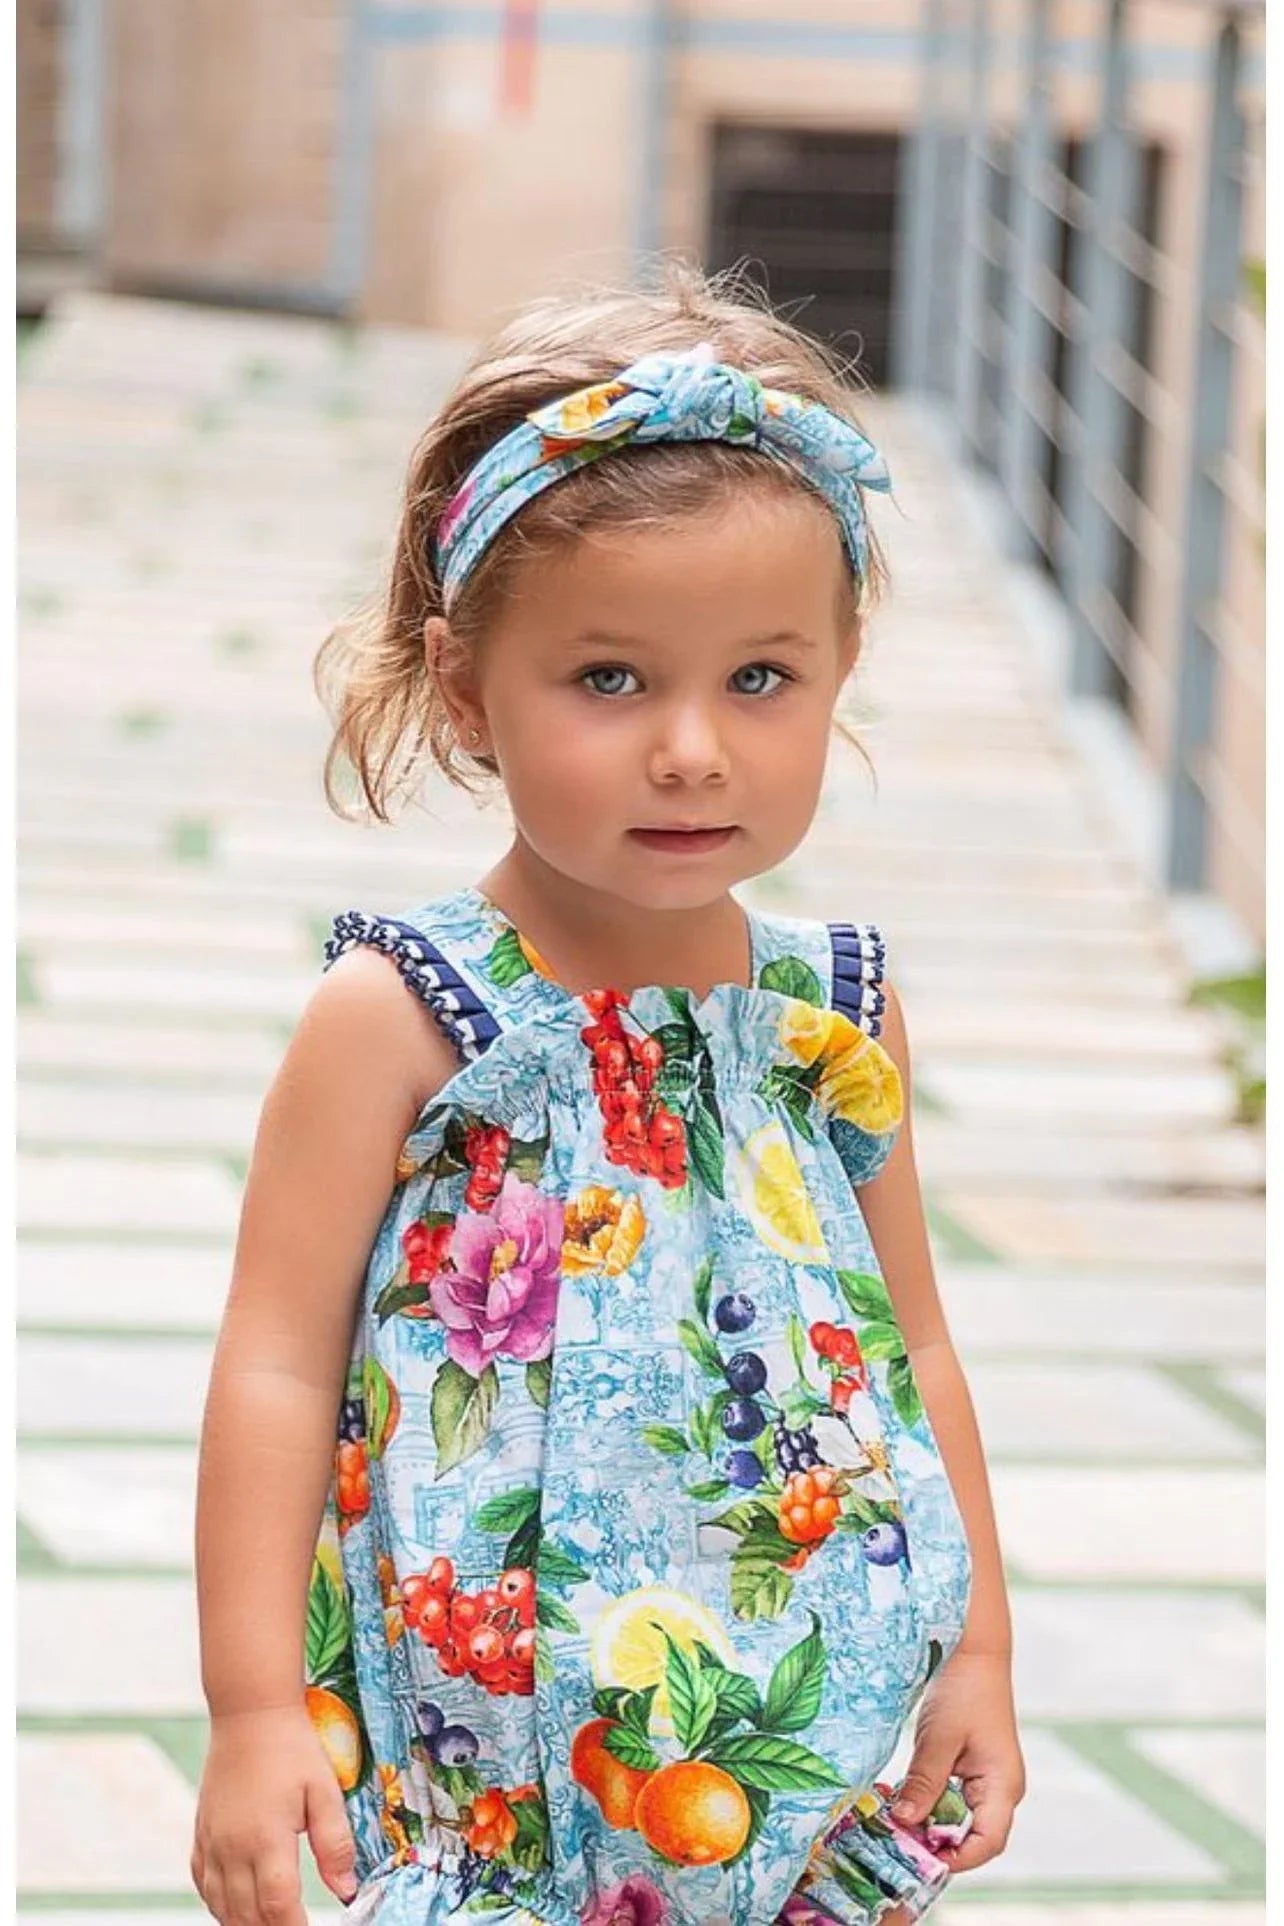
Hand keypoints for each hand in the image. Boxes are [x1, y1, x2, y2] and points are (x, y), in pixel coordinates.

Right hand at [191, 1703, 358, 1922]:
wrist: (250, 1714)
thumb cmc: (292, 1748)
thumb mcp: (324, 1790)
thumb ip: (335, 1843)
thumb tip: (347, 1890)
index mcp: (266, 1839)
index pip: (278, 1906)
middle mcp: (233, 1848)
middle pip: (247, 1915)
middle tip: (293, 1925)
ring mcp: (212, 1842)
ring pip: (221, 1906)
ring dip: (244, 1923)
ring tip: (270, 1922)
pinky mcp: (201, 1833)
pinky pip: (202, 1883)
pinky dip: (218, 1904)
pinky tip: (236, 1906)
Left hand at [890, 1649, 1025, 1873]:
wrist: (974, 1651)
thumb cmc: (964, 1689)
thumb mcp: (938, 1738)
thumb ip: (924, 1783)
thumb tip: (904, 1822)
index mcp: (1003, 1785)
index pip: (987, 1842)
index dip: (956, 1859)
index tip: (919, 1860)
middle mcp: (1001, 1789)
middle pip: (974, 1837)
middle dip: (938, 1844)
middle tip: (898, 1843)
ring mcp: (989, 1779)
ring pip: (961, 1819)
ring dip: (930, 1824)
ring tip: (895, 1822)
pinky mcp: (974, 1768)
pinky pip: (954, 1799)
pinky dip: (931, 1803)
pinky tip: (904, 1799)